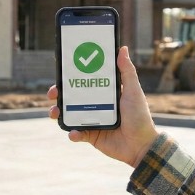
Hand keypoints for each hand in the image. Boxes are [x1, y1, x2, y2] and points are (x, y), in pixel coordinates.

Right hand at [49, 46, 158, 166]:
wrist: (141, 146)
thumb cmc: (140, 117)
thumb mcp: (133, 91)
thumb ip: (127, 71)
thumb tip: (122, 48)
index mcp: (104, 93)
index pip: (84, 81)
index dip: (71, 76)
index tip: (61, 71)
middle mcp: (96, 105)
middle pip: (71, 96)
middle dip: (58, 94)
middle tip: (53, 93)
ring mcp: (91, 120)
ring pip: (68, 114)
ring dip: (58, 112)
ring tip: (55, 112)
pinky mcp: (91, 136)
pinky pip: (76, 133)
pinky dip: (72, 133)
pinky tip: (74, 132)